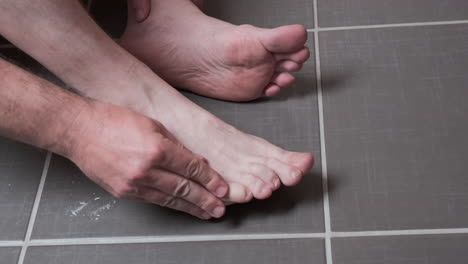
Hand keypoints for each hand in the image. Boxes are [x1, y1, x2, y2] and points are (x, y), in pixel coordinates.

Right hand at [64, 100, 227, 218]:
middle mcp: (146, 169)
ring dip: (191, 207)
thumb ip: (176, 145)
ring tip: (206, 213)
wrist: (79, 131)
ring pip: (170, 199)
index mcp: (156, 149)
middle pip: (184, 188)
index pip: (192, 168)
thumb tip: (195, 161)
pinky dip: (170, 204)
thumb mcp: (152, 125)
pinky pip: (153, 200)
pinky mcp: (123, 192)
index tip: (222, 187)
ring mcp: (133, 183)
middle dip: (206, 199)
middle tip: (220, 207)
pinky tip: (182, 207)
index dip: (210, 179)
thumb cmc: (112, 121)